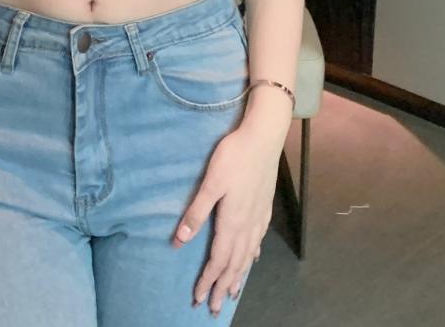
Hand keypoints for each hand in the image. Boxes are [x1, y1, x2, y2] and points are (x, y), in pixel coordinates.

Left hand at [174, 100, 286, 313]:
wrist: (264, 136)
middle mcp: (247, 226)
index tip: (197, 298)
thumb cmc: (234, 156)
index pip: (218, 260)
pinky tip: (252, 258)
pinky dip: (252, 255)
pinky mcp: (265, 207)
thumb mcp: (211, 182)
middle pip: (233, 264)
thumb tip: (179, 241)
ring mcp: (258, 217)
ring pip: (247, 255)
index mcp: (231, 222)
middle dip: (222, 287)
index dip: (207, 280)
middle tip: (213, 308)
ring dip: (238, 276)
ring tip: (232, 293)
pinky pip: (258, 240)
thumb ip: (196, 212)